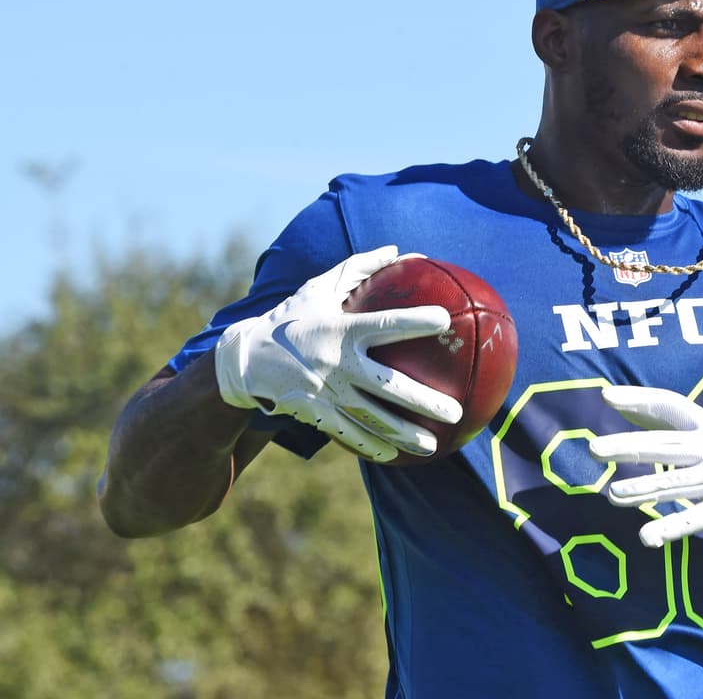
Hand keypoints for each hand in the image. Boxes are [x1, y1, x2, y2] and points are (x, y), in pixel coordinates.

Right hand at [214, 245, 462, 462]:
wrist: (245, 359)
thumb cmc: (292, 318)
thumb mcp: (319, 288)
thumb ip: (359, 268)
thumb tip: (397, 250)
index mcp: (341, 329)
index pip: (385, 325)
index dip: (415, 321)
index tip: (446, 320)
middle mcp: (336, 363)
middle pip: (388, 386)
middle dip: (424, 402)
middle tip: (455, 412)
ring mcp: (326, 393)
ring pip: (373, 419)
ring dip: (405, 434)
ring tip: (435, 445)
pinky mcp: (315, 414)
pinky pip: (349, 434)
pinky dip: (373, 447)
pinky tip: (397, 455)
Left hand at [589, 386, 702, 547]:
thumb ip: (673, 420)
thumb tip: (628, 406)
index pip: (670, 406)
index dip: (640, 399)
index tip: (607, 397)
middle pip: (664, 446)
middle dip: (629, 447)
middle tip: (594, 448)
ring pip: (675, 484)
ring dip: (643, 490)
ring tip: (612, 495)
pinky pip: (696, 518)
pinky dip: (671, 527)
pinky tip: (647, 536)